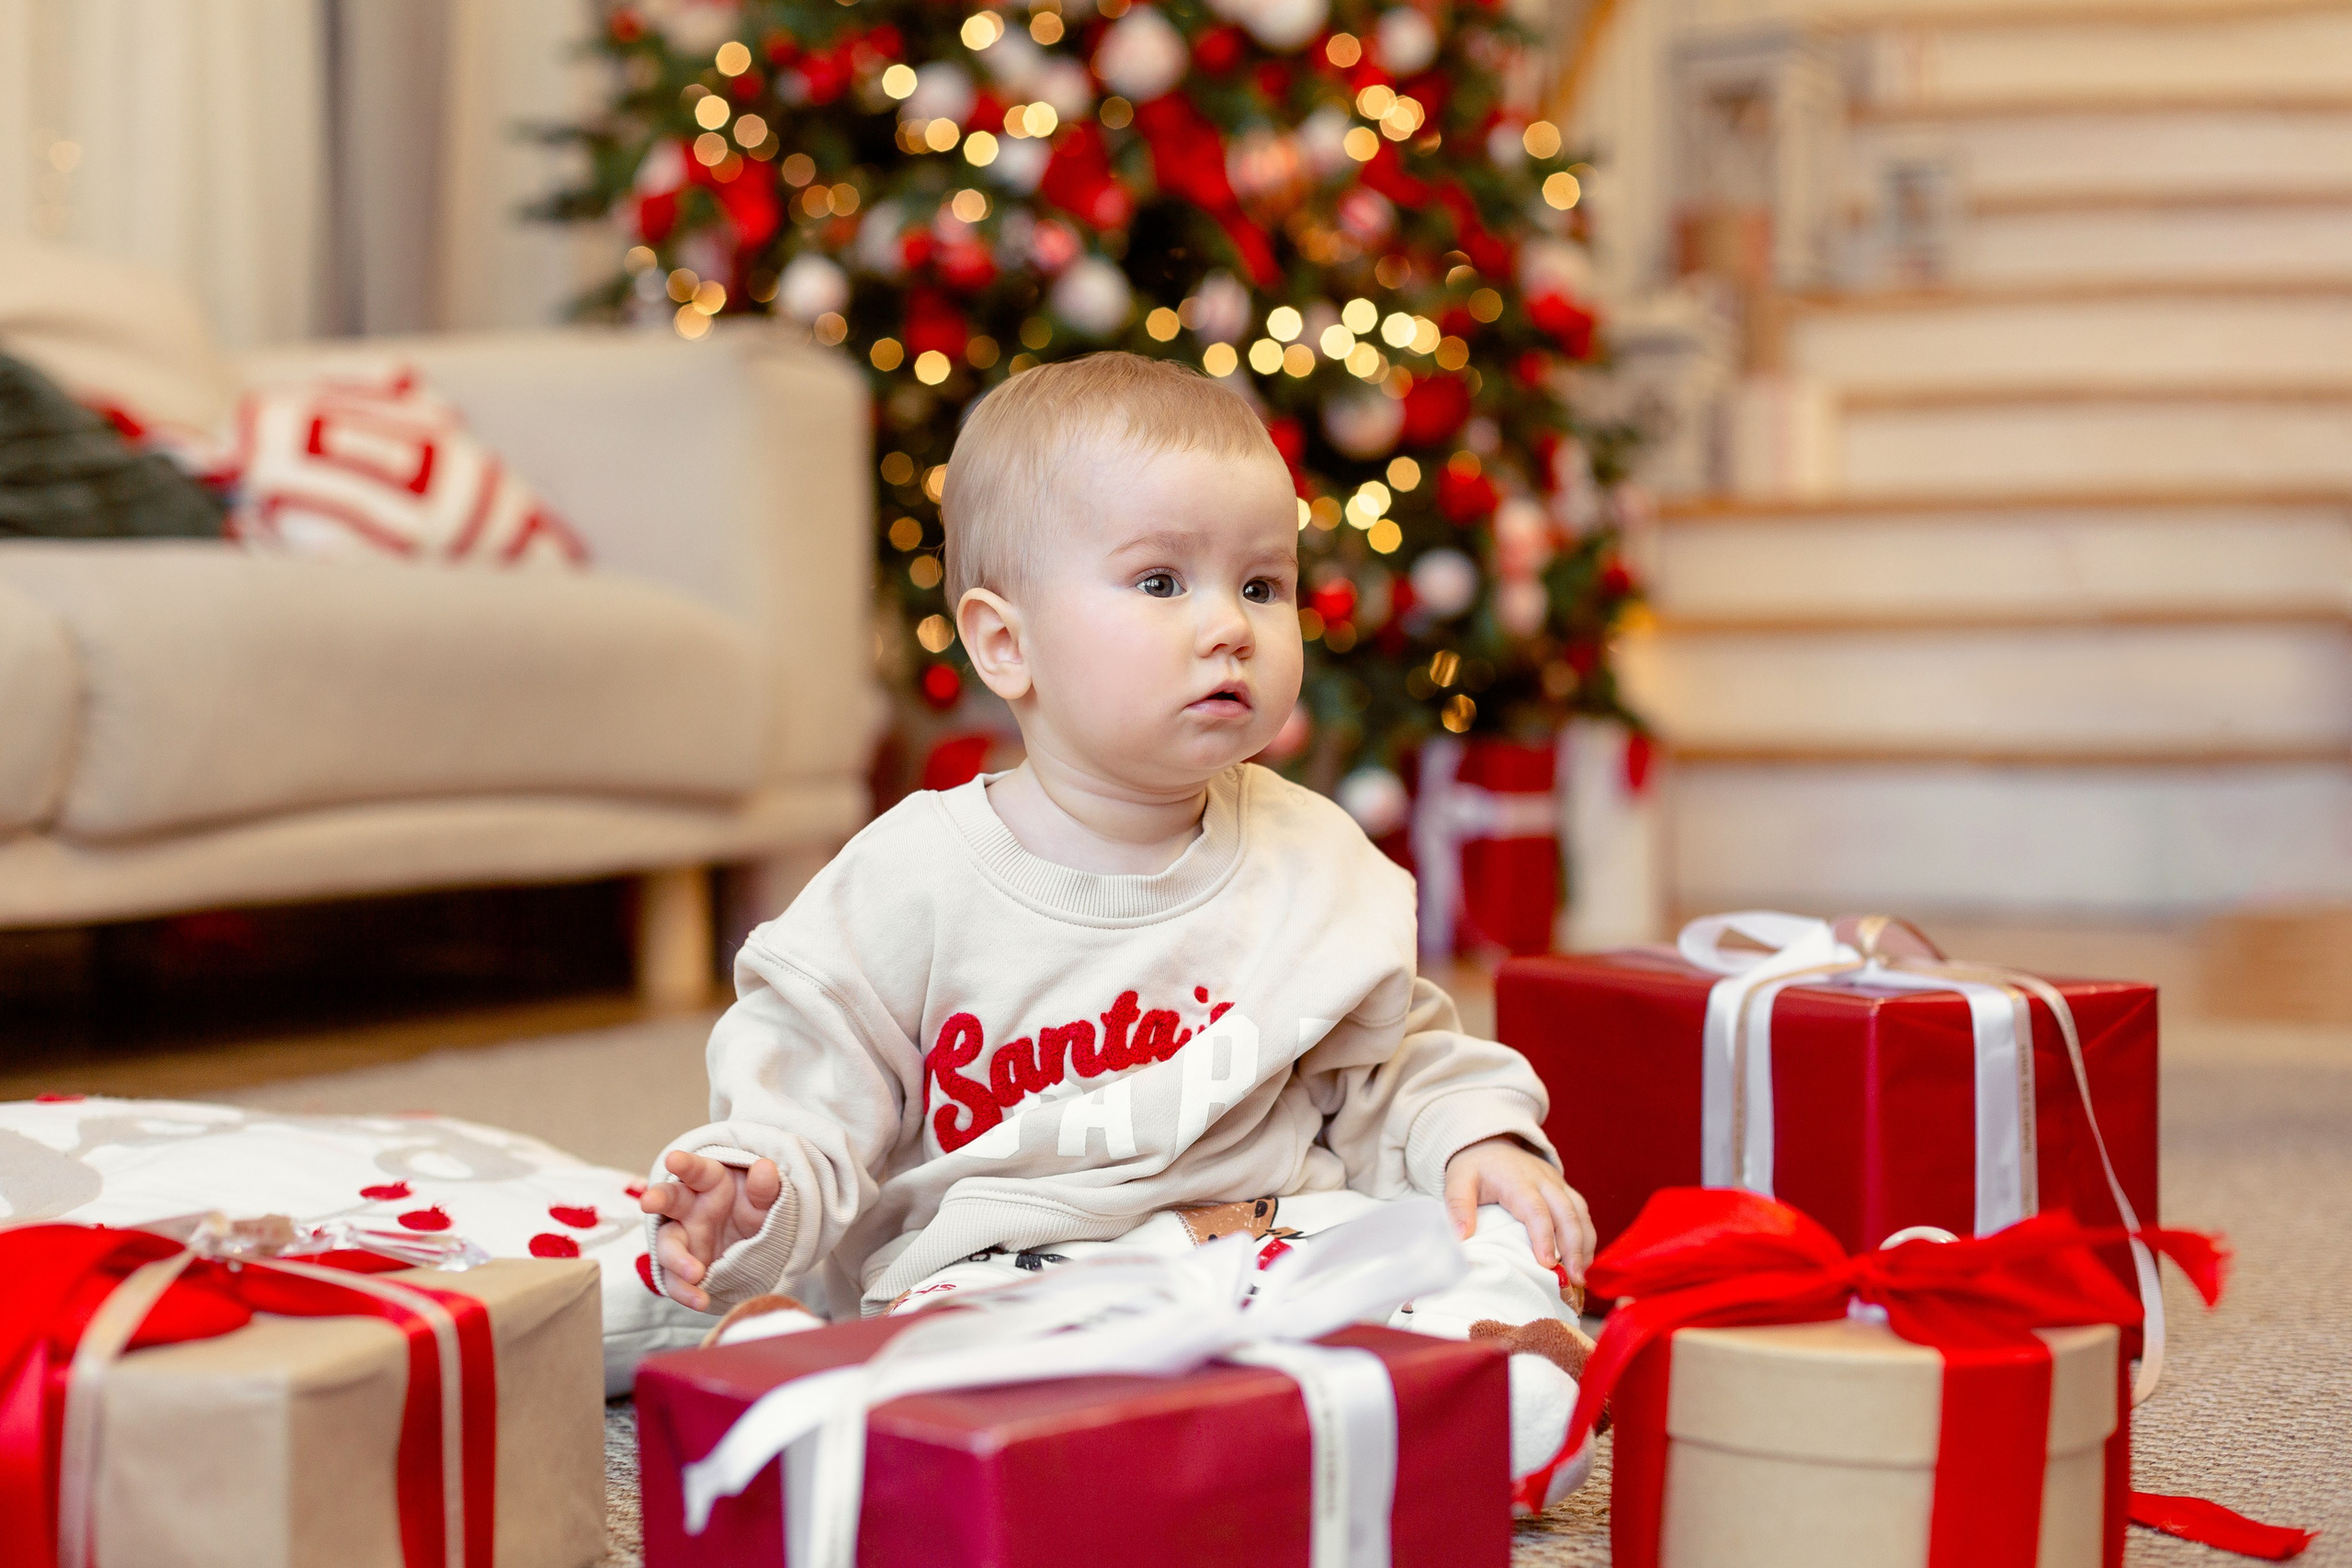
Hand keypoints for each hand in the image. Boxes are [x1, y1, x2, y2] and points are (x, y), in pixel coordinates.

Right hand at [639, 1150, 781, 1311]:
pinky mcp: (682, 1267)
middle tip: (649, 1202)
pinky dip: (685, 1291)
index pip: (696, 1170)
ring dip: (676, 1258)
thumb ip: (765, 1188)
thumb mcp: (766, 1200)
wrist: (757, 1246)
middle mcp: (690, 1207)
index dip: (685, 1164)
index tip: (674, 1160)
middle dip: (657, 1199)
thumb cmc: (755, 1210)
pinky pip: (675, 1279)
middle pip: (669, 1200)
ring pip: (667, 1244)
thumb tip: (765, 1168)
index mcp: (710, 1183)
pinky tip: (701, 1300)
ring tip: (696, 1274)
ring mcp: (684, 1237)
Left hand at [1442, 1136, 1595, 1283]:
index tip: (1546, 1264)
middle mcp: (1543, 1180)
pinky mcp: (1563, 1189)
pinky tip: (1584, 1261)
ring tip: (1582, 1276)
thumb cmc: (1475, 1167)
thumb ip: (1458, 1206)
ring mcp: (1557, 1183)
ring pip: (1579, 1213)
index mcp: (1517, 1180)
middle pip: (1566, 1213)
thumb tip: (1462, 1237)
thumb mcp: (1458, 1181)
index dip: (1543, 1237)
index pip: (1536, 1209)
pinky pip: (1581, 1212)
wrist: (1489, 1143)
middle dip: (1574, 1248)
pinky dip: (1586, 1237)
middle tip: (1575, 1279)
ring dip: (1585, 1245)